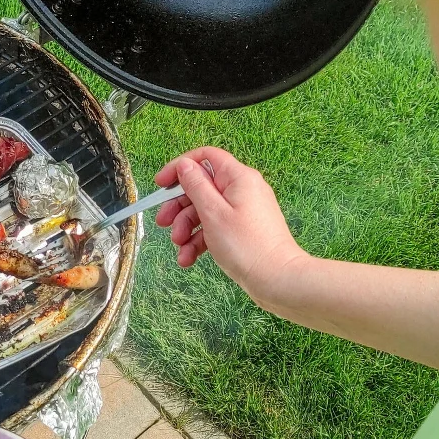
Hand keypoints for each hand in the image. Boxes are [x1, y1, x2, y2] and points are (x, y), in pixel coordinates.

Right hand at [154, 147, 307, 303]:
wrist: (277, 280)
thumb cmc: (247, 246)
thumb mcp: (213, 213)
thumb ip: (196, 186)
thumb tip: (185, 165)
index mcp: (238, 178)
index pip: (205, 158)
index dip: (180, 167)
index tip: (161, 184)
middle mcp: (242, 190)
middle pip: (201, 187)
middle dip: (179, 207)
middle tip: (163, 222)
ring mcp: (243, 211)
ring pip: (205, 211)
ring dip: (187, 228)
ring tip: (180, 247)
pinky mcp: (242, 230)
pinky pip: (215, 228)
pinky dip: (200, 241)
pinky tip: (188, 258)